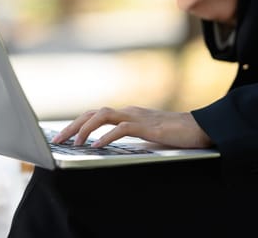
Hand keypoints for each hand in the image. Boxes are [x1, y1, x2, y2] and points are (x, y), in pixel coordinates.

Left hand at [51, 106, 212, 148]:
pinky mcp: (147, 126)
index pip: (94, 115)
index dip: (76, 124)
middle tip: (57, 140)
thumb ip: (128, 136)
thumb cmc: (174, 134)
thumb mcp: (145, 134)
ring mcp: (137, 117)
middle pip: (92, 113)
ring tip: (74, 143)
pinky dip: (106, 136)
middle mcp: (128, 111)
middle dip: (73, 126)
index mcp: (126, 113)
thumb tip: (109, 145)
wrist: (200, 128)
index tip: (62, 137)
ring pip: (103, 116)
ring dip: (85, 129)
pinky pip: (122, 128)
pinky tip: (96, 146)